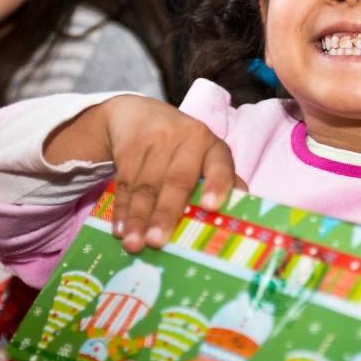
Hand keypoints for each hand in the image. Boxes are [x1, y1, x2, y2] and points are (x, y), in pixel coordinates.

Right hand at [44, 95, 244, 252]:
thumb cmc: (181, 148)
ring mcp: (156, 139)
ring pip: (146, 184)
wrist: (139, 115)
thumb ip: (222, 182)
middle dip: (166, 213)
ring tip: (134, 244)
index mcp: (212, 147)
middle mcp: (187, 139)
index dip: (217, 185)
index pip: (220, 165)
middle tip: (157, 242)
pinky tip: (119, 229)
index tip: (211, 207)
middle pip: (176, 180)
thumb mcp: (205, 158)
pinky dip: (121, 209)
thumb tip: (241, 211)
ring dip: (138, 218)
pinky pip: (125, 182)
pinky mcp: (129, 144)